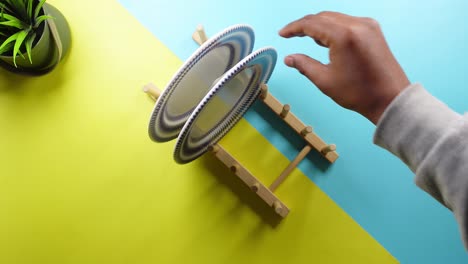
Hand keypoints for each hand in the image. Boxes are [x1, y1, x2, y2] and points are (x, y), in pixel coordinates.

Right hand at [279, 12, 409, 123]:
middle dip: (305, 25)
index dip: (294, 28)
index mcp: (344, 36)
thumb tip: (289, 59)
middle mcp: (357, 25)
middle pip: (323, 17)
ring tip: (306, 39)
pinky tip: (326, 39)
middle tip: (291, 35)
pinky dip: (333, 27)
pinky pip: (347, 22)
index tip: (282, 34)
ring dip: (319, 25)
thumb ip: (304, 65)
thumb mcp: (325, 80)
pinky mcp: (373, 30)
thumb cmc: (359, 93)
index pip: (311, 23)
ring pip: (335, 18)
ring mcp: (368, 26)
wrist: (390, 98)